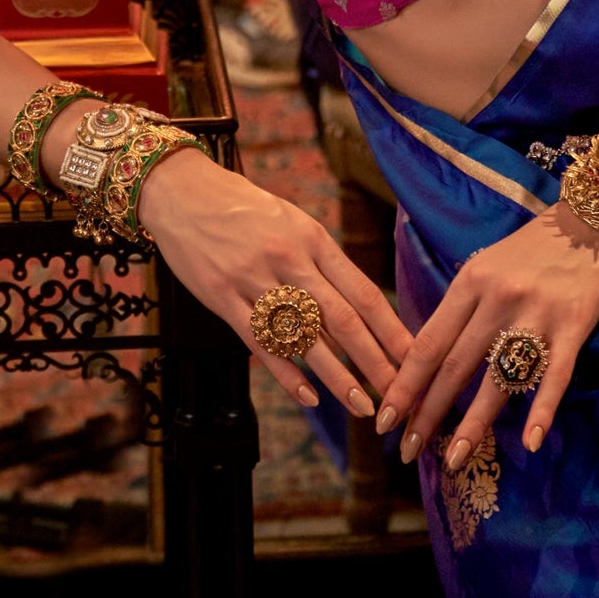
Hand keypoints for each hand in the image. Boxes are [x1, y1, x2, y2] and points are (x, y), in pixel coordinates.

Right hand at [140, 147, 409, 414]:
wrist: (182, 192)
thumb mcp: (292, 223)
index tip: (415, 357)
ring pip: (305, 338)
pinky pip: (260, 343)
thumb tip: (356, 308)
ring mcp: (254, 281)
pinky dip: (287, 374)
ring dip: (337, 377)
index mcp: (313, 240)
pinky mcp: (222, 298)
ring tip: (362, 405)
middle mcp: (290, 261)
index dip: (391, 330)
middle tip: (399, 394)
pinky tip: (310, 398)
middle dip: (376, 361)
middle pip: (343, 320)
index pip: (363, 292)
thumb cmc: (243, 208)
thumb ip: (321, 263)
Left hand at [380, 203, 598, 470]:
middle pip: (455, 366)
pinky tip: (529, 442)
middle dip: (427, 413)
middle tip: (408, 451)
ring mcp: (537, 313)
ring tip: (454, 459)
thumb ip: (460, 309)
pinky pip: (555, 375)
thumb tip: (426, 359)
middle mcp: (499, 299)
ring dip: (474, 424)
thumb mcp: (485, 267)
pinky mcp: (574, 325)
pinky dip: (542, 410)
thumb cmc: (533, 250)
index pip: (428, 343)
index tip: (385, 419)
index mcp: (470, 283)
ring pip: (499, 378)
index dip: (404, 385)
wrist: (594, 222)